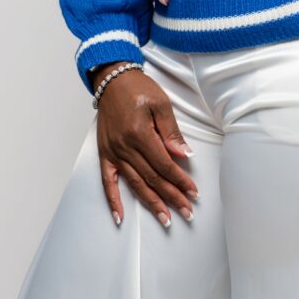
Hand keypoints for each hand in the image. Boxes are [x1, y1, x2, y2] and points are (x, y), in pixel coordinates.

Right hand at [92, 66, 197, 225]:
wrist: (112, 80)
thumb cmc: (138, 89)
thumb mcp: (161, 105)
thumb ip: (172, 132)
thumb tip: (184, 155)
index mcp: (140, 134)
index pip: (164, 165)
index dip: (180, 181)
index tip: (193, 192)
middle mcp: (124, 147)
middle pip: (152, 179)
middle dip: (171, 197)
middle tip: (187, 213)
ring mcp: (113, 152)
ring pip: (134, 184)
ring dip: (151, 203)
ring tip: (165, 219)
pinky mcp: (105, 154)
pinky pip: (108, 182)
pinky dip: (114, 201)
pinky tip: (121, 217)